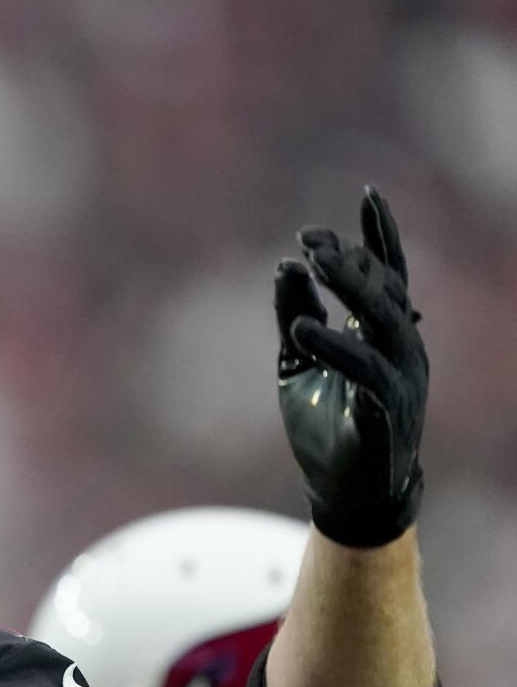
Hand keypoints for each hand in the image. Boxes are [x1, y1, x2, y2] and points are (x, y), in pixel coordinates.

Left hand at [272, 187, 427, 547]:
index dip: (381, 236)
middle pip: (385, 290)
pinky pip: (366, 372)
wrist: (343, 492)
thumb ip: (294, 316)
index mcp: (385, 334)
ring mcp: (400, 378)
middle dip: (351, 259)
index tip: (366, 194)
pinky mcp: (386, 410)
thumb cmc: (324, 426)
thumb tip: (285, 267)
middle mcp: (401, 349)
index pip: (390, 274)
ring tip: (314, 263)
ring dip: (350, 290)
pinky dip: (336, 348)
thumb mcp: (296, 364)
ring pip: (383, 321)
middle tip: (313, 238)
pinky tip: (303, 331)